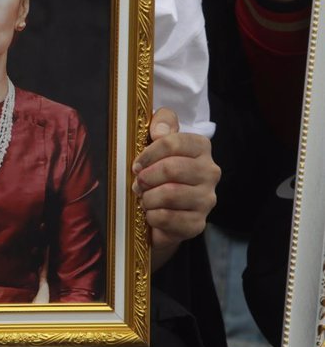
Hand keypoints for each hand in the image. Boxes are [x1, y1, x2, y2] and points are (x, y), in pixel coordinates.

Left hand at [132, 108, 219, 262]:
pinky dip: (152, 216)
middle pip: (171, 168)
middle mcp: (209, 172)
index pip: (173, 142)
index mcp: (200, 147)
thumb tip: (159, 131)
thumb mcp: (156, 141)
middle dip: (147, 177)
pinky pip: (167, 218)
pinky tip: (151, 213)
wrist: (163, 209)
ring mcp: (206, 199)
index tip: (137, 164)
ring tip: (144, 198)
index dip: (148, 153)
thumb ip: (161, 123)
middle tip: (138, 183)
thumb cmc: (157, 171)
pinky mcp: (197, 223)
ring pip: (169, 194)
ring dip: (148, 197)